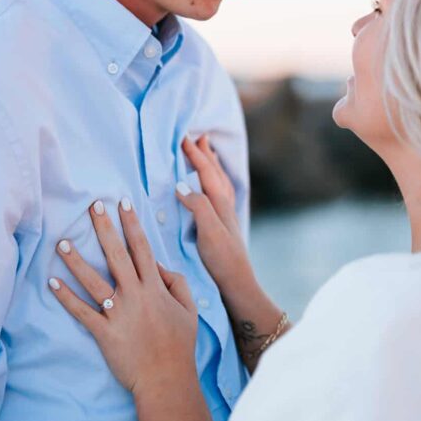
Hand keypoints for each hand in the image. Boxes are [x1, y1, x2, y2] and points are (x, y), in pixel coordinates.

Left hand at [50, 199, 197, 393]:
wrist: (166, 379)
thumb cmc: (179, 345)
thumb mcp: (189, 309)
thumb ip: (176, 282)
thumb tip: (158, 265)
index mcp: (155, 287)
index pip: (142, 248)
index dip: (132, 224)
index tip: (123, 203)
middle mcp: (135, 295)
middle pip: (116, 255)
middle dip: (104, 228)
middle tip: (93, 206)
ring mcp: (118, 313)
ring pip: (93, 280)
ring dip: (77, 260)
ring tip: (62, 242)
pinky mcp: (104, 332)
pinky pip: (82, 311)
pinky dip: (66, 297)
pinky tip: (52, 281)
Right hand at [176, 135, 255, 299]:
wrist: (238, 284)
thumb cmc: (222, 259)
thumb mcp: (208, 231)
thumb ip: (198, 206)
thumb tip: (181, 185)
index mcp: (220, 202)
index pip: (205, 171)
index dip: (194, 154)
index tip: (182, 138)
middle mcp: (225, 205)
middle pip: (215, 172)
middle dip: (206, 154)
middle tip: (198, 136)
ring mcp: (226, 215)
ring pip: (220, 181)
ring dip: (213, 165)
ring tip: (208, 153)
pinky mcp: (224, 226)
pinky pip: (220, 194)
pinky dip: (215, 182)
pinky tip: (213, 188)